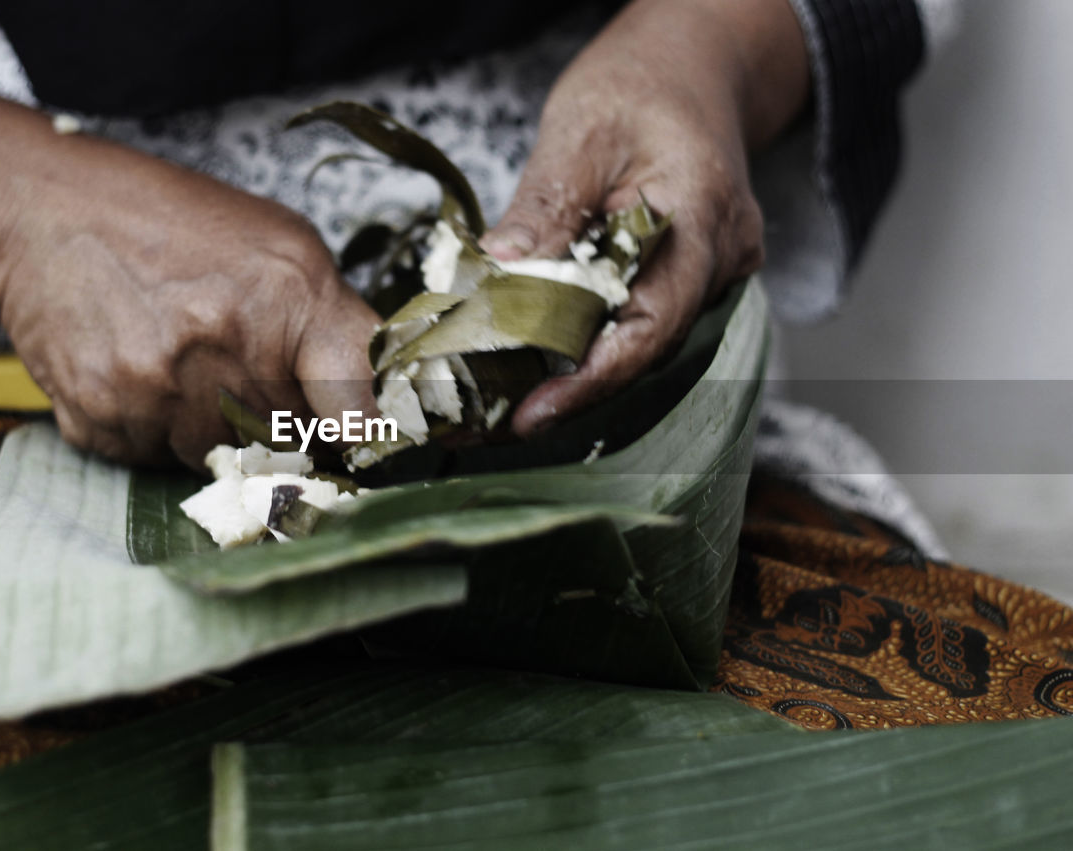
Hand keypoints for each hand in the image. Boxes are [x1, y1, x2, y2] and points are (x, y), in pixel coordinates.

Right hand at [0, 75, 377, 467]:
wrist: (43, 214)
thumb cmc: (174, 224)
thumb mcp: (282, 246)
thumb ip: (335, 323)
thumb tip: (370, 405)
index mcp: (291, 299)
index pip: (357, 407)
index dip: (366, 434)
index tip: (364, 442)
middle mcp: (227, 350)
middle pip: (288, 442)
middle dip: (281, 418)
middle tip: (246, 367)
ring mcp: (161, 391)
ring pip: (220, 457)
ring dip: (213, 426)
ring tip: (184, 359)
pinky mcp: (105, 418)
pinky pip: (153, 457)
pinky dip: (153, 427)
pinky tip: (139, 370)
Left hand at [480, 0, 808, 435]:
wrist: (692, 68)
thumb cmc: (640, 86)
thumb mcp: (580, 130)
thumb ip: (545, 205)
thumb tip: (500, 269)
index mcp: (701, 214)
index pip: (651, 325)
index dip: (590, 380)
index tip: (530, 413)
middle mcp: (723, 257)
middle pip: (645, 347)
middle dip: (569, 387)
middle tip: (493, 417)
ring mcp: (714, 272)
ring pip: (641, 340)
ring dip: (574, 366)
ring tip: (501, 392)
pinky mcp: (692, 279)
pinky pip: (639, 320)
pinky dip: (588, 338)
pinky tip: (536, 352)